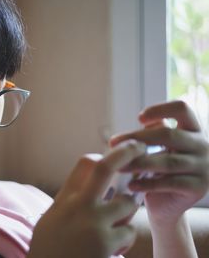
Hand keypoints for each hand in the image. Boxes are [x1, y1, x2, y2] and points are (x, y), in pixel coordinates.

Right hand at [28, 140, 145, 257]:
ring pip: (127, 204)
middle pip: (105, 168)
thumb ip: (71, 200)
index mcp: (65, 197)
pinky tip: (112, 246)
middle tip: (140, 146)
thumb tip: (88, 184)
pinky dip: (125, 238)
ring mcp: (93, 223)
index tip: (114, 156)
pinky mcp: (106, 243)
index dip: (103, 157)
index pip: (85, 164)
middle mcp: (79, 205)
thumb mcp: (53, 216)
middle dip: (126, 153)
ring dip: (127, 212)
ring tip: (115, 224)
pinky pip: (129, 231)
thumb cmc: (50, 245)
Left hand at [110, 101, 208, 224]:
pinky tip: (131, 185)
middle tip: (113, 144)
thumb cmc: (157, 170)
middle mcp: (202, 145)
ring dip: (139, 163)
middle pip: (169, 135)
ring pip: (167, 161)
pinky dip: (147, 184)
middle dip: (138, 138)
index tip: (139, 117)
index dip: (160, 109)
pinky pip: (169, 183)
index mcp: (192, 130)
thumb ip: (150, 134)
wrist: (167, 204)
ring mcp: (203, 167)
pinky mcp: (198, 188)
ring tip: (119, 167)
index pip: (182, 108)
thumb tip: (136, 127)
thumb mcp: (155, 148)